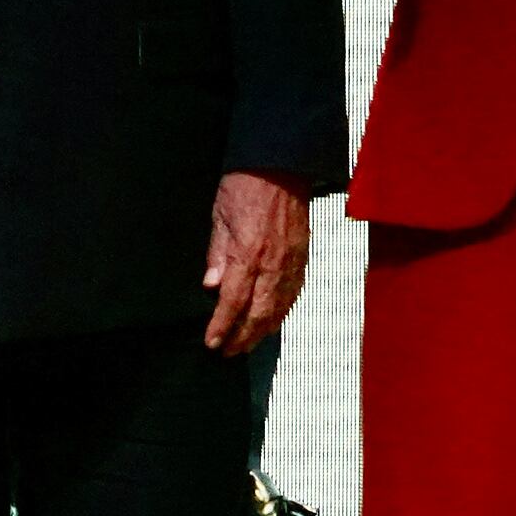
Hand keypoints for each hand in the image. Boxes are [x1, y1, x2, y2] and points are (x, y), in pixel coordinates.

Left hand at [202, 170, 310, 352]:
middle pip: (259, 313)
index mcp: (249, 253)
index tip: (213, 342)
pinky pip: (294, 292)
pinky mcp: (304, 255)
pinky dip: (283, 310)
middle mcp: (273, 263)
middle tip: (229, 351)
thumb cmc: (246, 184)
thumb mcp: (219, 217)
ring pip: (280, 307)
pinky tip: (274, 318)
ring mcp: (292, 261)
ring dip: (264, 329)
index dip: (223, 326)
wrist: (281, 164)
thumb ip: (217, 254)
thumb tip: (212, 285)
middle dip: (243, 337)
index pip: (233, 301)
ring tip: (249, 343)